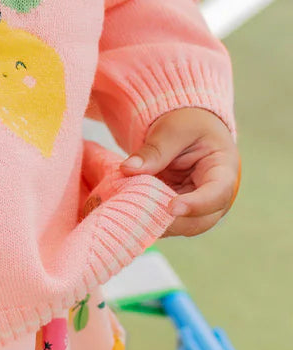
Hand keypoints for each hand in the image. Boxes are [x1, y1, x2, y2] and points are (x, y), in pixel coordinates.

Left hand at [120, 107, 239, 237]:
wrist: (189, 126)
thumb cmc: (187, 124)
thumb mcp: (172, 130)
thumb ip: (154, 151)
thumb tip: (127, 169)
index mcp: (223, 171)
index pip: (216, 193)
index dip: (196, 204)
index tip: (171, 207)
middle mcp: (216, 196)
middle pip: (200, 220)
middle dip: (171, 221)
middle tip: (140, 213)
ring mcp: (199, 206)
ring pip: (182, 226)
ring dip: (157, 222)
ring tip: (130, 211)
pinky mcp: (180, 208)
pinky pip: (167, 220)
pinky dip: (149, 218)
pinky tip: (128, 211)